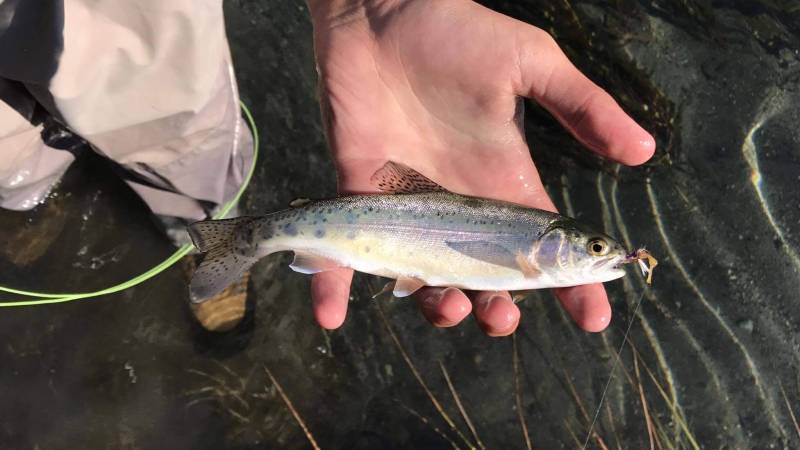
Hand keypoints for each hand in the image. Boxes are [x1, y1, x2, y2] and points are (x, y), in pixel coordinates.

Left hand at [306, 0, 653, 333]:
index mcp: (504, 184)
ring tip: (451, 305)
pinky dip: (332, 288)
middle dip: (498, 309)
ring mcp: (406, 209)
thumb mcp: (531, 64)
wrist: (383, 12)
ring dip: (438, 308)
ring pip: (423, 280)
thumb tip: (645, 151)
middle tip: (503, 318)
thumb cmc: (458, 33)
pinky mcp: (356, 197)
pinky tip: (332, 317)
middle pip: (484, 279)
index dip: (569, 284)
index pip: (541, 247)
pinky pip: (342, 253)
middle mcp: (458, 209)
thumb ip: (582, 106)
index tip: (593, 317)